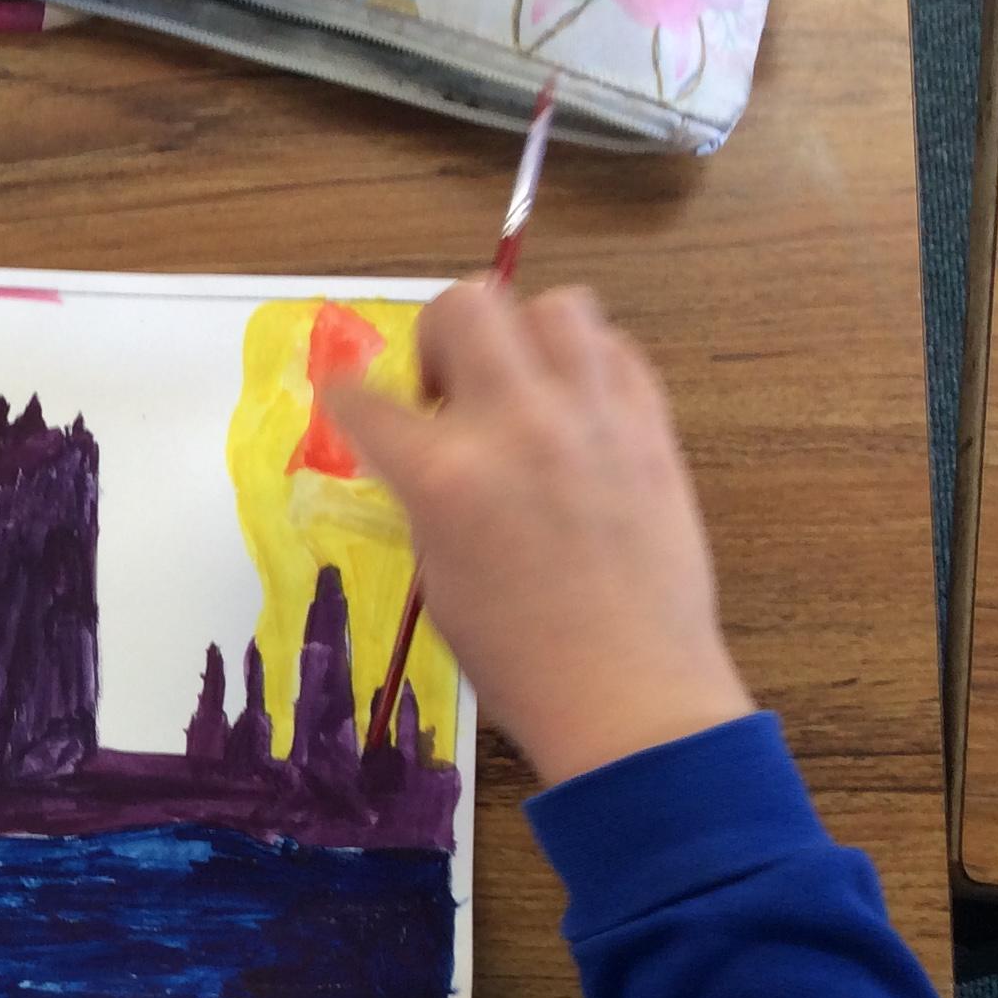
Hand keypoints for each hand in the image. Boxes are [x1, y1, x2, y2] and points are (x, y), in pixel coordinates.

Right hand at [325, 279, 754, 785]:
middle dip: (440, 336)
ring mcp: (592, 416)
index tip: (347, 399)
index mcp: (444, 476)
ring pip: (554, 306)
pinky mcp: (652, 426)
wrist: (628, 692)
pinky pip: (616, 351)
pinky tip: (576, 414)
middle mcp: (516, 424)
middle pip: (464, 304)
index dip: (345, 397)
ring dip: (524, 337)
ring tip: (522, 391)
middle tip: (448, 391)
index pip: (366, 399)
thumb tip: (430, 455)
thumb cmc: (515, 659)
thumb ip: (428, 498)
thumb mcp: (438, 576)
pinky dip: (586, 366)